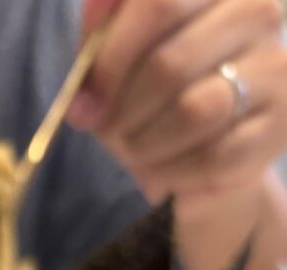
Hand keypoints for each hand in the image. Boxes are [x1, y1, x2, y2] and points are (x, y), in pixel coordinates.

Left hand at [71, 0, 286, 217]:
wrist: (201, 154)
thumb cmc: (152, 95)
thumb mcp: (118, 57)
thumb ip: (102, 29)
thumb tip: (94, 13)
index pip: (160, 6)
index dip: (111, 58)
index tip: (83, 101)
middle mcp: (258, 11)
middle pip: (171, 64)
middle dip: (123, 110)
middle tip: (106, 130)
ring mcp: (275, 67)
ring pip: (193, 112)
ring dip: (146, 143)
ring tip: (133, 149)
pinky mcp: (279, 125)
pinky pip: (211, 156)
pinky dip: (170, 171)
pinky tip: (160, 170)